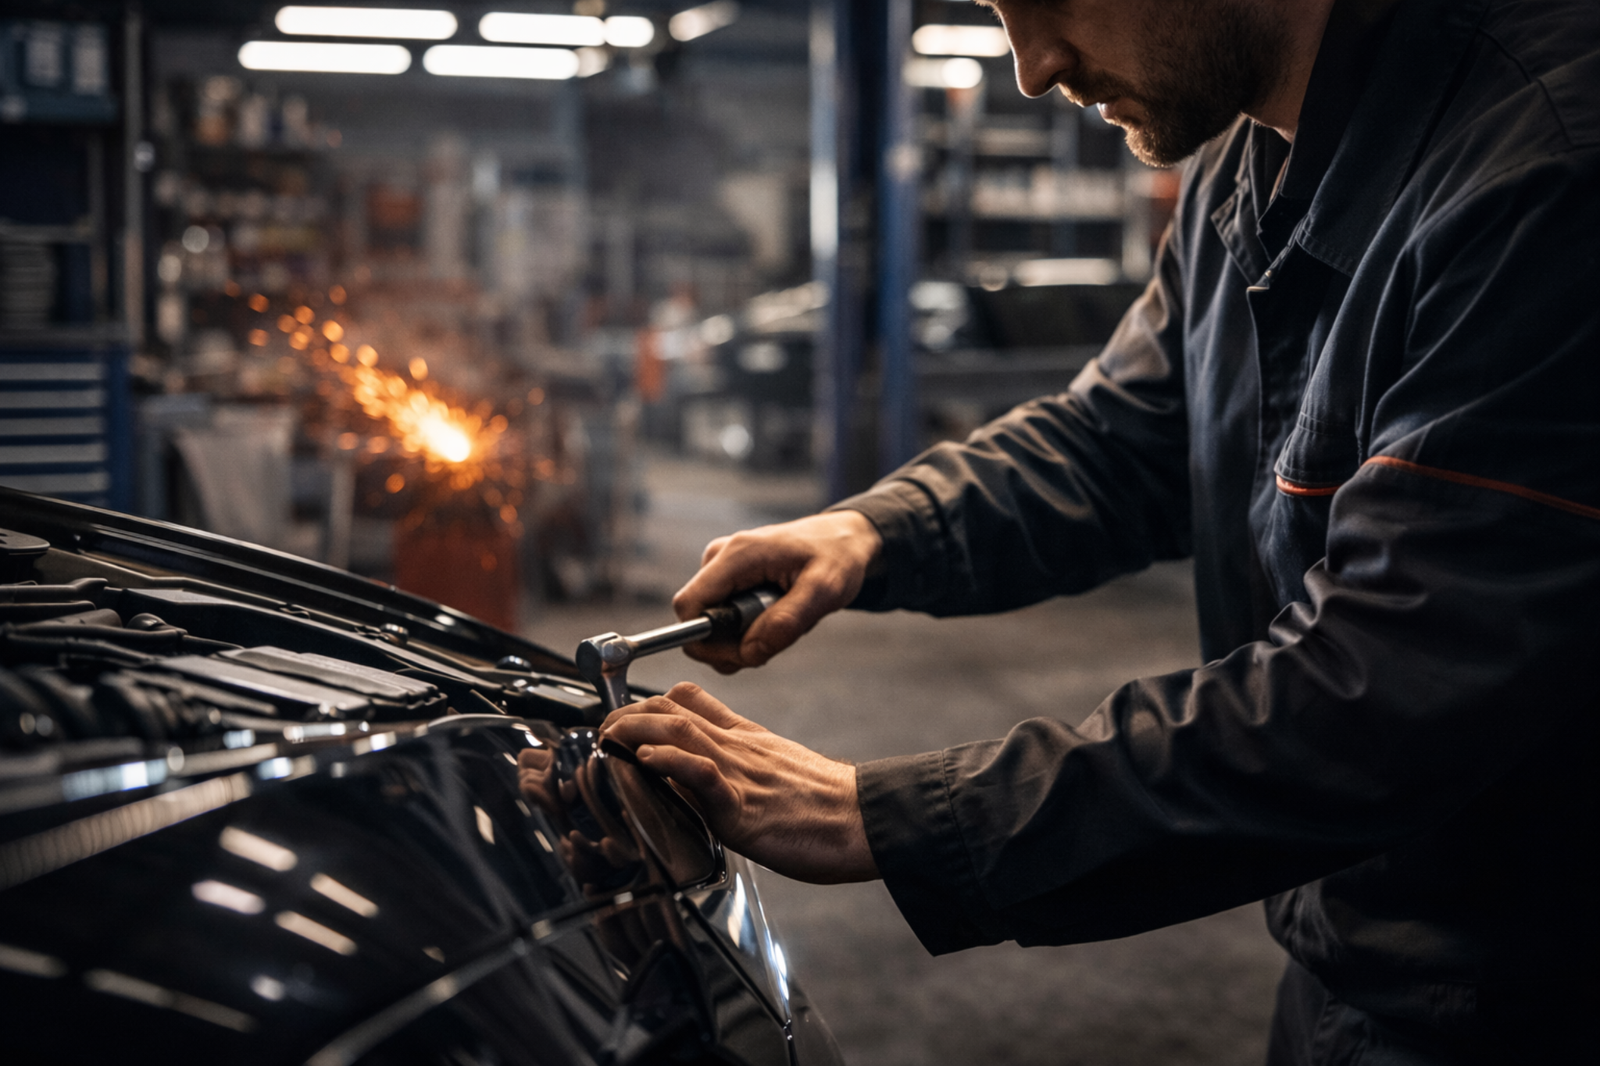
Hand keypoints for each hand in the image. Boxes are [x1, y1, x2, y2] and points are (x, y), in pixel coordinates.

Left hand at [601, 682, 878, 884]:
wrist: (866, 819)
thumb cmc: (826, 806)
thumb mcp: (778, 768)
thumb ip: (741, 763)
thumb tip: (704, 770)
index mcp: (745, 739)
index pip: (690, 701)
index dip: (647, 702)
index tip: (619, 716)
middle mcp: (738, 747)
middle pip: (673, 709)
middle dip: (627, 715)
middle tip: (599, 731)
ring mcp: (741, 773)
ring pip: (681, 731)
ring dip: (635, 729)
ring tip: (607, 737)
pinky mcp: (746, 806)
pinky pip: (704, 773)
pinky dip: (671, 761)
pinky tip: (648, 760)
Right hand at [674, 510, 882, 672]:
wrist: (843, 540)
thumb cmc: (837, 558)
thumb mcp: (824, 591)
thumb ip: (787, 622)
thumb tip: (749, 651)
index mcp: (737, 555)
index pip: (689, 607)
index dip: (708, 642)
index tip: (746, 653)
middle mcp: (720, 558)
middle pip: (698, 620)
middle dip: (732, 644)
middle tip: (775, 640)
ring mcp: (722, 568)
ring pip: (712, 624)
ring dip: (744, 637)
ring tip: (782, 621)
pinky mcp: (729, 578)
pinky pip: (724, 618)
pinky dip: (748, 628)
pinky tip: (775, 615)